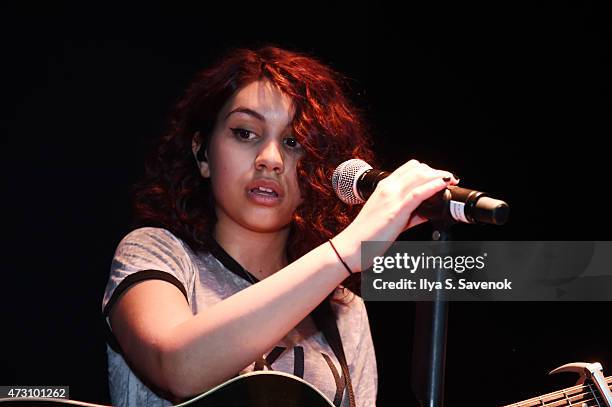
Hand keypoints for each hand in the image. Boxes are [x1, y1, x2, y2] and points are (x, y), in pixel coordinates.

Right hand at [333, 160, 458, 271]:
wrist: (352, 246)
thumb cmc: (367, 234)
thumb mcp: (390, 218)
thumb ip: (410, 214)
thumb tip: (427, 212)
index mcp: (385, 187)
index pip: (410, 168)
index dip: (428, 169)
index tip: (441, 177)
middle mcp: (388, 188)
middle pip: (418, 169)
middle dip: (437, 171)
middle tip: (450, 179)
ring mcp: (392, 197)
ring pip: (420, 176)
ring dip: (439, 175)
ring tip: (451, 180)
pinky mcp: (396, 210)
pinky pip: (418, 193)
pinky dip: (433, 186)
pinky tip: (443, 185)